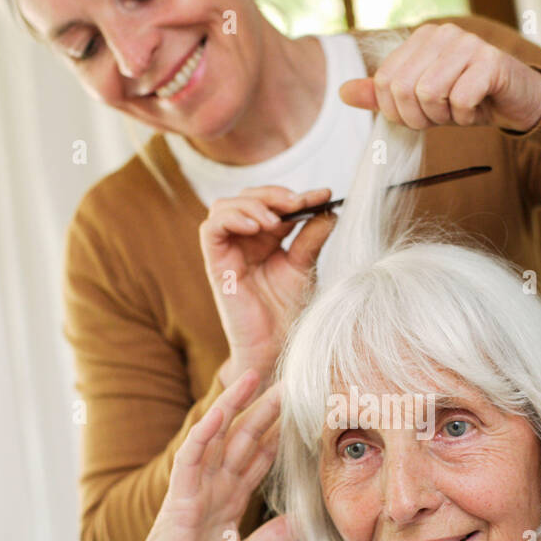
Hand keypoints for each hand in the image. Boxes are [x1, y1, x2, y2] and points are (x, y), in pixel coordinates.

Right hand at [86, 371, 293, 540]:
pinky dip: (204, 432)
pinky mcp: (178, 499)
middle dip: (265, 412)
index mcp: (226, 503)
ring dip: (235, 406)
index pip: (256, 461)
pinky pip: (191, 457)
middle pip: (242, 441)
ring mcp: (193, 491)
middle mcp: (211, 490)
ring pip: (216, 439)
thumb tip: (306, 519)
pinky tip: (221, 409)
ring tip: (255, 376)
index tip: (301, 412)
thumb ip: (275, 537)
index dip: (277, 435)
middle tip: (289, 381)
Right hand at [199, 185, 336, 386]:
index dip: (299, 196)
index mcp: (268, 239)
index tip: (324, 195)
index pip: (277, 204)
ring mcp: (228, 250)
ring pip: (225, 205)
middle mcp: (246, 240)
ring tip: (275, 221)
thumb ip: (312, 239)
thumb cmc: (287, 312)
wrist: (274, 346)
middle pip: (249, 196)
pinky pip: (211, 228)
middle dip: (274, 194)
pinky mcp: (215, 262)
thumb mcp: (305, 268)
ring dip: (252, 204)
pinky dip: (232, 219)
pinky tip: (256, 227)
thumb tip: (329, 211)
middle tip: (298, 203)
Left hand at [338, 22, 540, 132]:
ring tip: (460, 110)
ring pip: (429, 94)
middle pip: (403, 90)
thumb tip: (343, 92)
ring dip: (444, 117)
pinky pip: (460, 100)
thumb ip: (382, 95)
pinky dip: (467, 116)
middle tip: (442, 117)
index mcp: (420, 38)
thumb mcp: (420, 99)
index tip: (419, 116)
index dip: (397, 112)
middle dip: (419, 117)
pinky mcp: (490, 61)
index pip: (383, 82)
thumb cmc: (468, 98)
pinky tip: (478, 107)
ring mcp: (467, 43)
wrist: (517, 101)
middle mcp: (441, 33)